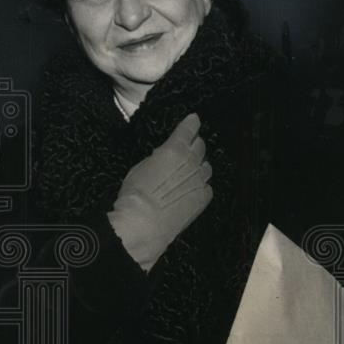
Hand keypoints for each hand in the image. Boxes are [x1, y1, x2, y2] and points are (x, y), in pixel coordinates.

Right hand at [107, 113, 212, 271]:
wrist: (144, 222)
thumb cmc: (136, 194)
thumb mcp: (141, 167)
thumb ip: (157, 158)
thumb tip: (163, 156)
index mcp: (175, 149)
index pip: (189, 130)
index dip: (192, 123)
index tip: (193, 120)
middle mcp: (192, 162)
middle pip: (201, 147)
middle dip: (195, 145)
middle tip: (188, 148)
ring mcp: (200, 180)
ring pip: (206, 167)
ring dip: (199, 166)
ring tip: (190, 171)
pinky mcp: (203, 198)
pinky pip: (207, 186)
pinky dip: (201, 185)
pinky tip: (192, 189)